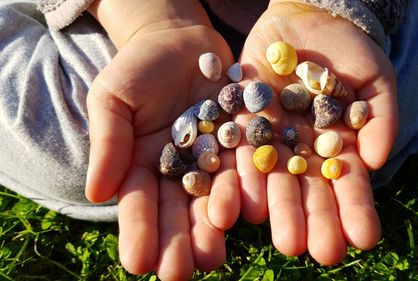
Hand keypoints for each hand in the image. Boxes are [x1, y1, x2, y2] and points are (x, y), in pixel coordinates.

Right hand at [84, 0, 233, 277]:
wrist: (181, 43)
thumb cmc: (138, 69)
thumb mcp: (113, 98)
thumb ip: (109, 143)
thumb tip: (97, 193)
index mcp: (142, 165)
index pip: (139, 204)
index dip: (138, 232)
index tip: (138, 263)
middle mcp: (179, 171)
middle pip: (178, 211)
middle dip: (179, 242)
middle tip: (180, 273)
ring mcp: (212, 159)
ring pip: (213, 198)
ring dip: (213, 225)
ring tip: (212, 255)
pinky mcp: (242, 143)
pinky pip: (245, 167)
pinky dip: (246, 188)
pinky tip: (248, 211)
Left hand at [207, 1, 397, 264]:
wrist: (309, 21)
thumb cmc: (350, 52)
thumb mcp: (376, 79)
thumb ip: (381, 118)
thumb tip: (376, 162)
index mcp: (338, 147)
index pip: (349, 185)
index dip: (356, 211)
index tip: (364, 240)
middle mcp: (303, 151)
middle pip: (308, 191)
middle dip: (312, 221)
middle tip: (313, 251)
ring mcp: (272, 138)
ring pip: (273, 179)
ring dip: (276, 210)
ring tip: (282, 239)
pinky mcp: (243, 121)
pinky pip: (240, 152)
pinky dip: (241, 178)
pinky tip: (243, 206)